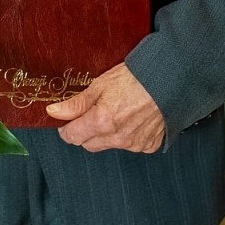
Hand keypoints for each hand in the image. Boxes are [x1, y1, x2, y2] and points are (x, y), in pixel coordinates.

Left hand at [46, 63, 165, 152]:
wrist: (170, 81)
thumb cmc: (136, 78)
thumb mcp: (100, 85)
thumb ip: (76, 103)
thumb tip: (54, 112)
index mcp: (102, 122)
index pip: (72, 137)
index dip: (66, 128)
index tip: (68, 119)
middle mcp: (117, 138)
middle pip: (89, 144)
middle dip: (85, 131)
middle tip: (92, 112)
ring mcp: (134, 144)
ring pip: (108, 144)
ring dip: (106, 133)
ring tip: (116, 111)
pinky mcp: (148, 145)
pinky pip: (129, 144)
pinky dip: (126, 135)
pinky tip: (131, 118)